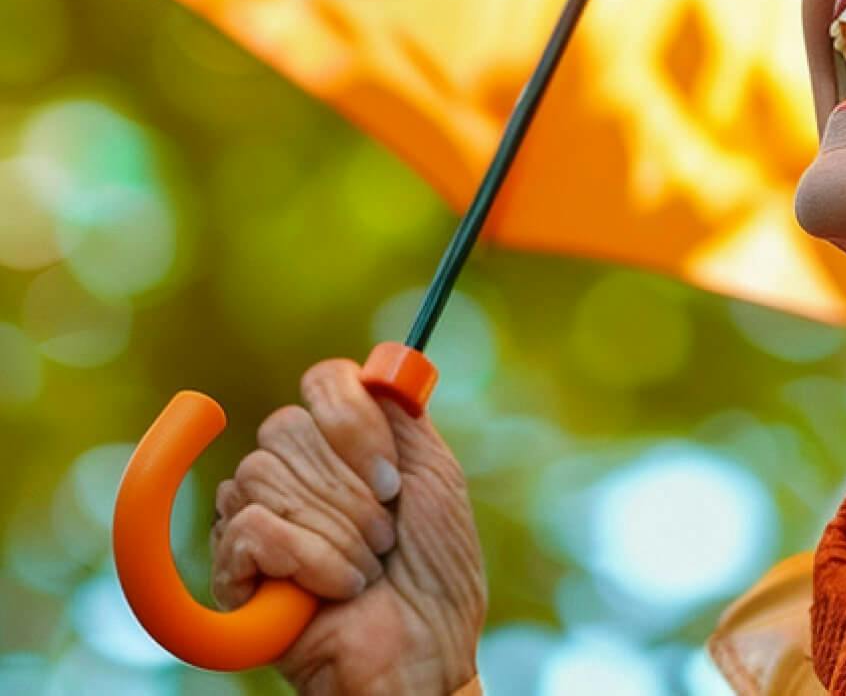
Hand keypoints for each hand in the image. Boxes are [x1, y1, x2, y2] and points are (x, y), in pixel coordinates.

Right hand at [210, 358, 485, 694]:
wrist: (425, 650)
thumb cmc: (437, 572)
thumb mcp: (436, 479)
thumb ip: (405, 419)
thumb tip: (383, 367)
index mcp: (340, 445)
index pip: (323, 382)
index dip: (353, 420)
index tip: (391, 476)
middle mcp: (291, 472)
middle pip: (287, 427)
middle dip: (353, 489)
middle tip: (386, 535)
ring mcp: (256, 517)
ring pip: (265, 475)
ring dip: (338, 530)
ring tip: (366, 567)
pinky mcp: (235, 569)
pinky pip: (253, 527)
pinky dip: (310, 559)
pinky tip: (336, 587)